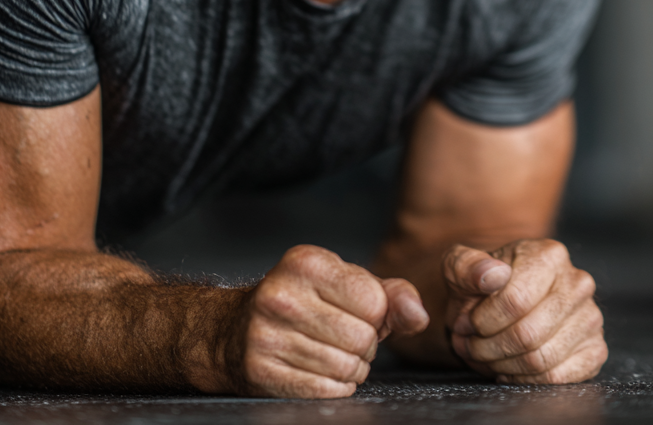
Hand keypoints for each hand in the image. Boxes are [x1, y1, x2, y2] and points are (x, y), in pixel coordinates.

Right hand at [224, 245, 428, 397]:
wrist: (234, 331)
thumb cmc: (304, 303)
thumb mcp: (346, 283)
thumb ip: (391, 294)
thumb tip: (419, 314)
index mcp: (306, 262)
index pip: (375, 301)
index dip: (376, 316)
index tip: (358, 315)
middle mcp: (282, 294)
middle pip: (362, 337)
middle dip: (365, 346)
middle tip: (347, 340)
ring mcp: (266, 333)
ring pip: (346, 367)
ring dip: (352, 370)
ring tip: (334, 355)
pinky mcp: (260, 370)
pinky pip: (325, 390)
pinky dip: (335, 387)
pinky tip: (321, 373)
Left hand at [443, 239, 605, 383]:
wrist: (503, 300)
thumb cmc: (481, 284)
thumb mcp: (461, 267)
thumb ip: (467, 266)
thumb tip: (494, 275)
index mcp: (549, 254)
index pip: (515, 301)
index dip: (482, 321)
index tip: (466, 323)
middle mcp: (578, 282)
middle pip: (528, 334)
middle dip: (489, 347)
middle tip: (470, 346)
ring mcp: (591, 316)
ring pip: (541, 359)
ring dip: (503, 365)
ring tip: (486, 355)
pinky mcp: (595, 348)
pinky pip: (559, 377)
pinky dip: (527, 379)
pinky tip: (510, 367)